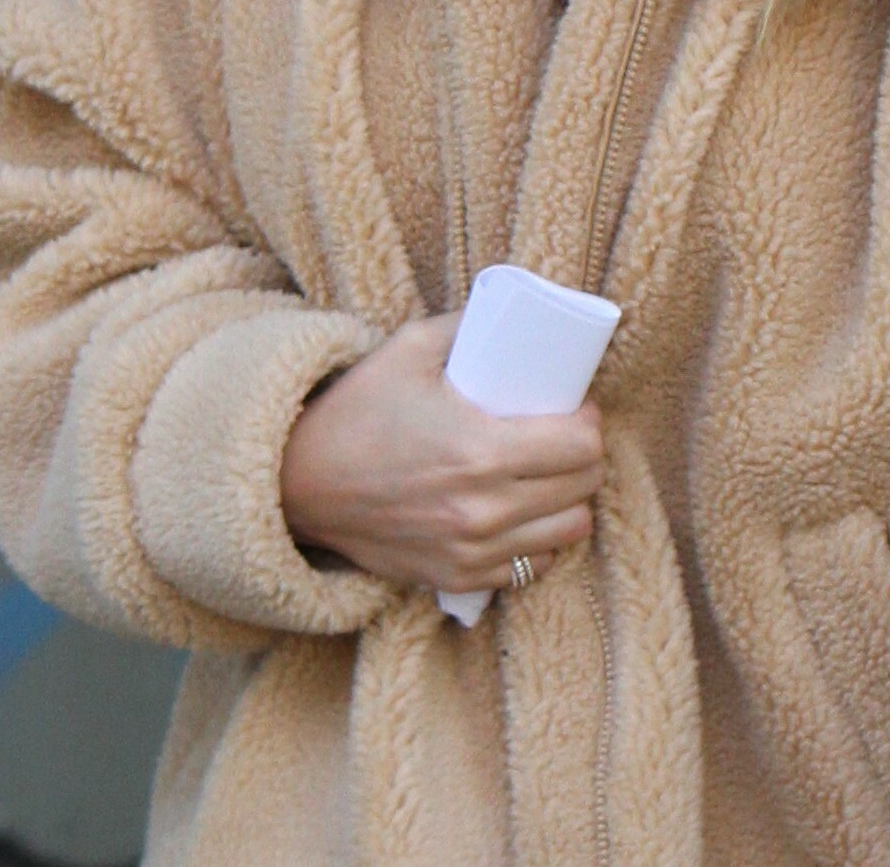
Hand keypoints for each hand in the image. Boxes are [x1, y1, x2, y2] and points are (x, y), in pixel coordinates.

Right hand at [279, 311, 605, 592]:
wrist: (299, 483)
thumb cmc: (356, 411)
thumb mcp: (410, 347)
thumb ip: (468, 324)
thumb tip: (514, 311)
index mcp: (480, 450)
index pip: (582, 445)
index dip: (590, 420)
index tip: (577, 405)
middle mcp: (484, 509)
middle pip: (584, 488)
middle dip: (588, 457)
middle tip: (568, 434)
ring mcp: (472, 550)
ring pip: (569, 533)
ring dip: (571, 501)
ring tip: (552, 475)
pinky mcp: (457, 577)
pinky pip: (532, 568)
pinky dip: (540, 541)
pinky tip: (526, 514)